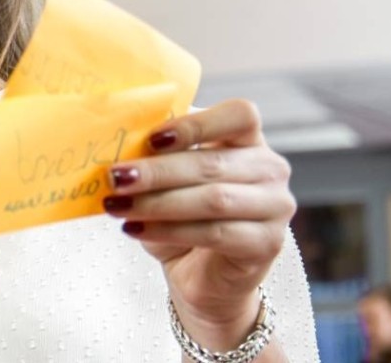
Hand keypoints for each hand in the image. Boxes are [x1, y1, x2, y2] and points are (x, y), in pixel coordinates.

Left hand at [104, 99, 295, 348]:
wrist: (201, 274)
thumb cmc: (181, 216)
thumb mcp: (166, 181)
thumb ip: (155, 157)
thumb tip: (114, 145)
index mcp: (249, 141)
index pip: (239, 115)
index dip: (196, 125)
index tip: (152, 139)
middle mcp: (270, 169)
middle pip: (213, 163)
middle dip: (157, 172)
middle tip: (115, 177)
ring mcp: (276, 207)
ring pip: (213, 200)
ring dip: (157, 203)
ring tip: (116, 207)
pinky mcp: (267, 243)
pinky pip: (215, 233)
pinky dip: (169, 231)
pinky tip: (134, 229)